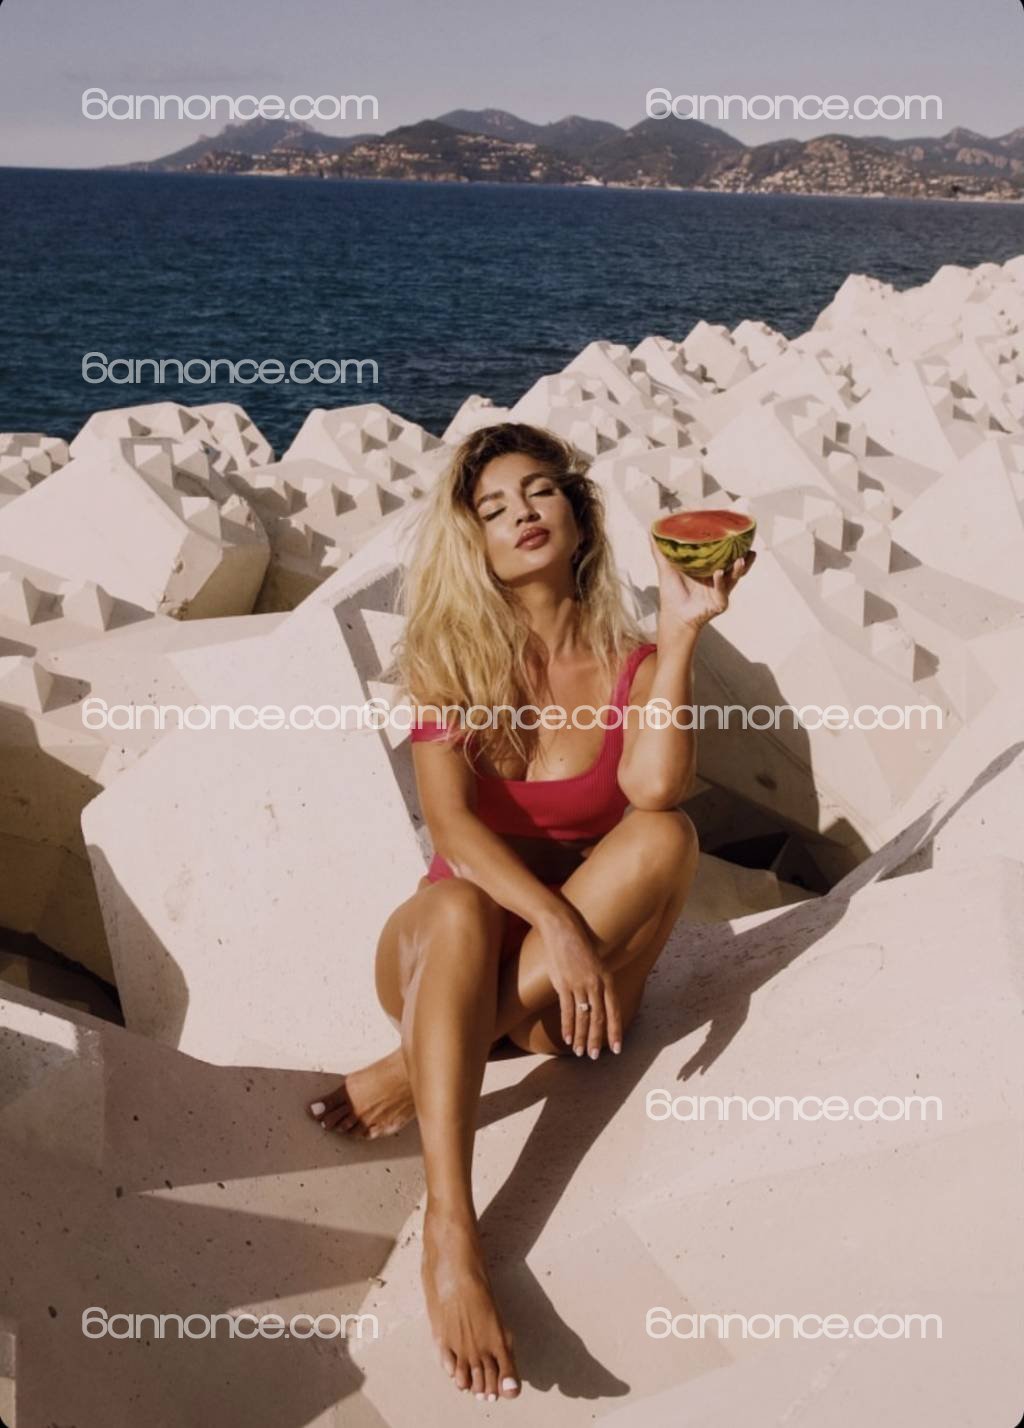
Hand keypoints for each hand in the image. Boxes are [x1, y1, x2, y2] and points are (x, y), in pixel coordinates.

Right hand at [535, 901, 622, 1057]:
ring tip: (581, 1053)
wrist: (561, 928)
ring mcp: (579, 984)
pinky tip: (568, 1039)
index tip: (617, 1048)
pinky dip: (568, 1027)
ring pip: (583, 1018)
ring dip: (582, 1037)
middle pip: (599, 1018)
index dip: (615, 1031)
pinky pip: (567, 1010)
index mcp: (607, 979)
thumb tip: (595, 1001)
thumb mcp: (594, 964)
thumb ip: (597, 982)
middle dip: (597, 1040)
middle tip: (595, 1057)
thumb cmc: (578, 944)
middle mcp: (596, 984)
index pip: (614, 1011)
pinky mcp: (563, 984)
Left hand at [649, 534, 756, 636]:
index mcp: (710, 568)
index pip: (725, 553)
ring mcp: (721, 590)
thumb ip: (660, 550)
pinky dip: (720, 582)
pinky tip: (719, 573)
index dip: (731, 543)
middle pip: (736, 565)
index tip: (736, 529)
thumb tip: (651, 530)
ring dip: (739, 568)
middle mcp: (719, 578)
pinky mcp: (719, 603)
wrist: (673, 616)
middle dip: (745, 555)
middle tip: (749, 545)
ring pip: (735, 577)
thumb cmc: (672, 593)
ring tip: (741, 558)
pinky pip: (722, 591)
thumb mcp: (666, 568)